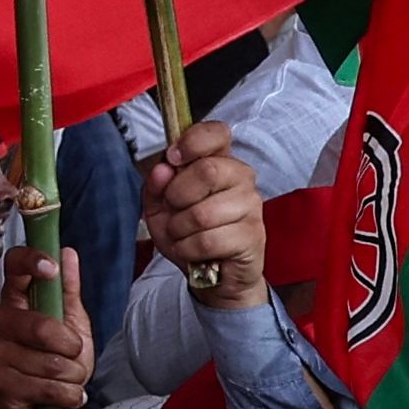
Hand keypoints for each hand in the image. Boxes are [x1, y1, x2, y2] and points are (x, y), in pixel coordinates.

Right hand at [0, 236, 91, 408]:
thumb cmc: (56, 361)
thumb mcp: (72, 324)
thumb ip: (68, 291)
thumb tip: (68, 253)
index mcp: (15, 300)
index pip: (12, 267)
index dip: (31, 262)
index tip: (50, 267)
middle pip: (38, 326)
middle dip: (69, 346)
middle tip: (73, 355)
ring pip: (49, 362)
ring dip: (72, 376)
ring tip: (66, 379)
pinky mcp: (0, 383)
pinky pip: (46, 387)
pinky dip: (66, 395)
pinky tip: (62, 395)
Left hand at [148, 119, 266, 308]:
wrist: (212, 275)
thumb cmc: (187, 233)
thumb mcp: (159, 207)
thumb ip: (155, 185)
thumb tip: (162, 169)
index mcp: (219, 161)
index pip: (217, 133)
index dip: (192, 142)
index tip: (173, 158)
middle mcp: (241, 178)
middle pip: (207, 171)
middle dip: (176, 196)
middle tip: (174, 210)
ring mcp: (251, 206)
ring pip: (203, 213)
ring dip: (179, 229)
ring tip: (183, 235)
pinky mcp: (253, 236)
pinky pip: (208, 241)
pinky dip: (188, 249)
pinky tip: (193, 251)